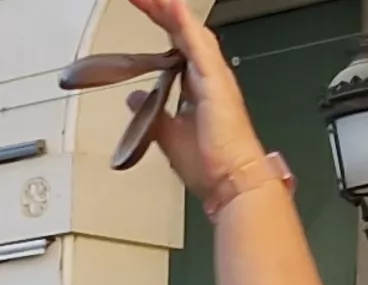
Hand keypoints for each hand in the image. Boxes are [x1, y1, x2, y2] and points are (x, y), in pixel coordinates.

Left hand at [123, 0, 268, 203]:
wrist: (232, 183)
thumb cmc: (211, 166)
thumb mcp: (167, 136)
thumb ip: (152, 113)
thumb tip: (134, 99)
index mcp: (199, 86)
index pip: (175, 45)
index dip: (161, 25)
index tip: (144, 8)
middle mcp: (209, 76)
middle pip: (181, 32)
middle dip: (161, 11)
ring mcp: (214, 76)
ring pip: (188, 31)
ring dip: (169, 11)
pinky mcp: (215, 81)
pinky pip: (197, 44)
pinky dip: (182, 23)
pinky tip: (170, 6)